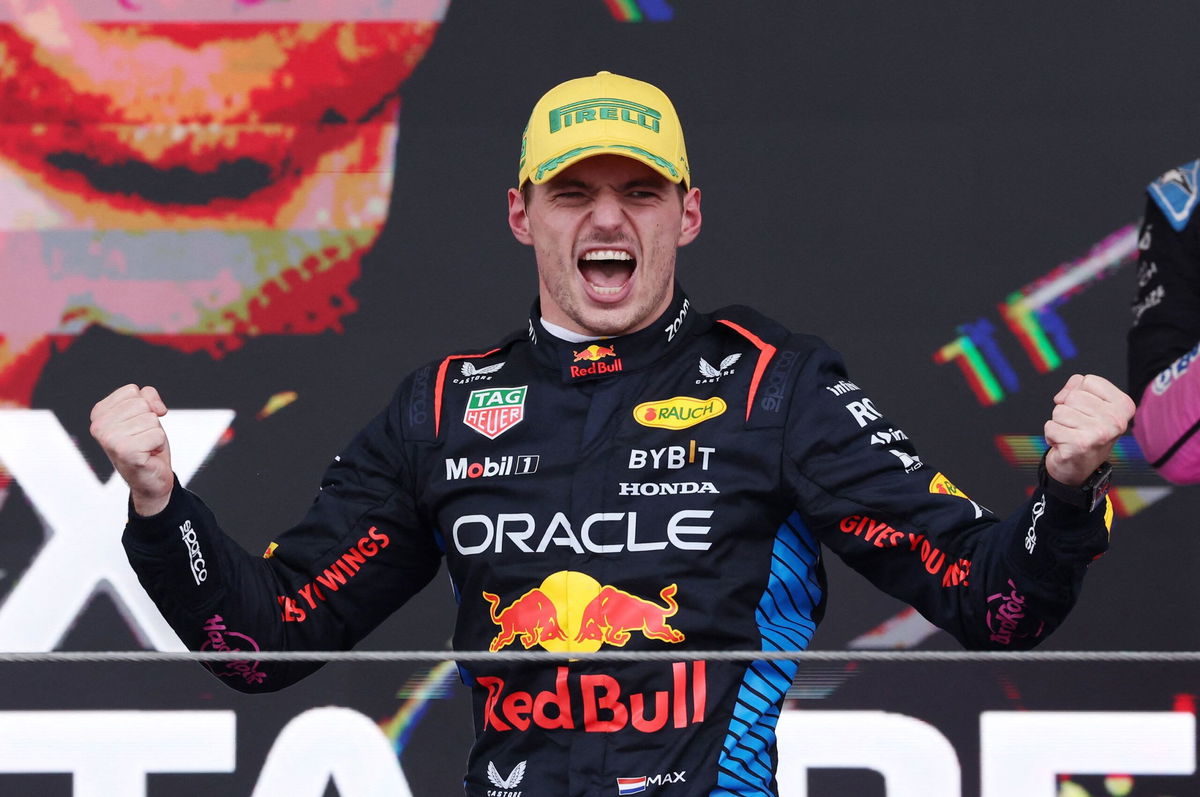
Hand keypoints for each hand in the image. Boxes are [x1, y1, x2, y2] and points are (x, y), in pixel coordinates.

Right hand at [90, 384, 172, 515]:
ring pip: (151, 419)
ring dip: (155, 434)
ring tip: (144, 446)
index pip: (132, 391)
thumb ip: (147, 397)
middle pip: (142, 404)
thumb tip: (156, 408)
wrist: (150, 479)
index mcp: (99, 413)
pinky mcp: (126, 452)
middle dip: (150, 421)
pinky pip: (158, 434)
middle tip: (142, 438)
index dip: (145, 406)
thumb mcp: (145, 413)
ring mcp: (110, 440)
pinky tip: (148, 455)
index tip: (137, 425)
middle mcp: (99, 426)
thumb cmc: (145, 444)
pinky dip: (159, 444)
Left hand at [1044, 374, 1135, 485]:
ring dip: (1059, 423)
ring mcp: (1100, 433)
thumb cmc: (1084, 431)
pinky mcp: (1080, 445)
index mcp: (1123, 405)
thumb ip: (1077, 387)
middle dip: (1068, 409)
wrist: (1079, 468)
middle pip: (1073, 396)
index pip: (1088, 380)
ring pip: (1059, 411)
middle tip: (1077, 426)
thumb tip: (1062, 396)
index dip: (1079, 392)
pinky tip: (1064, 444)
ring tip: (1071, 434)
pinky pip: (1050, 426)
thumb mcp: (1089, 403)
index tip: (1086, 410)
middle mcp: (1116, 420)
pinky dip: (1052, 435)